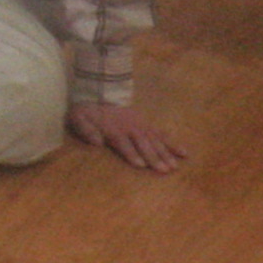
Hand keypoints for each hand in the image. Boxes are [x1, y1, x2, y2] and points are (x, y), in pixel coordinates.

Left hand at [67, 101, 186, 172]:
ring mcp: (142, 126)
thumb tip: (96, 142)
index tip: (141, 165)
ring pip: (156, 141)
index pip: (124, 144)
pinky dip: (173, 144)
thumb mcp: (78, 118)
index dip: (132, 154)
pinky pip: (163, 134)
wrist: (100, 92)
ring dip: (165, 154)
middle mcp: (131, 129)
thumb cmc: (88, 112)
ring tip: (174, 166)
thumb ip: (86, 130)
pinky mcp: (149, 124)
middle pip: (143, 144)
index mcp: (113, 130)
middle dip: (153, 157)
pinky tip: (184, 153)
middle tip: (163, 170)